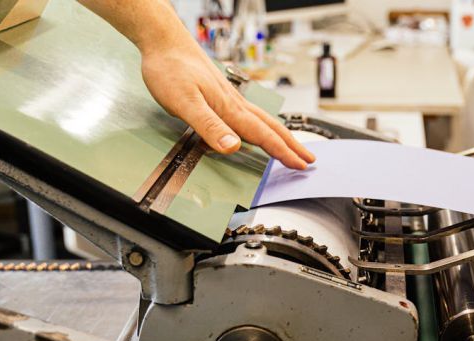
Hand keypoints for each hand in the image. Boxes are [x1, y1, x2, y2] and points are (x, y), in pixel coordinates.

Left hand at [140, 41, 314, 169]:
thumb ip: (209, 126)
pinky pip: (250, 115)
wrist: (164, 42)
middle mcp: (234, 104)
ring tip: (292, 146)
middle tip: (309, 158)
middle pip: (270, 127)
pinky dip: (263, 126)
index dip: (282, 152)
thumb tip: (232, 146)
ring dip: (280, 136)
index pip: (262, 135)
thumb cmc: (171, 69)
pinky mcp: (221, 95)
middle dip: (291, 145)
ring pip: (262, 121)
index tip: (299, 165)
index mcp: (229, 109)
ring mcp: (229, 99)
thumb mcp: (185, 103)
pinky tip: (258, 128)